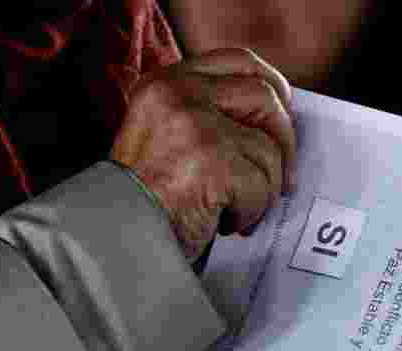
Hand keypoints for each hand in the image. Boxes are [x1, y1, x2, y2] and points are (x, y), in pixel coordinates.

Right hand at [111, 48, 296, 261]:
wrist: (116, 238)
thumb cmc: (146, 199)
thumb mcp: (164, 136)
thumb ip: (206, 115)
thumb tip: (272, 121)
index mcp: (165, 84)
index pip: (238, 60)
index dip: (271, 84)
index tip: (285, 110)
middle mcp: (178, 94)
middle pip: (265, 98)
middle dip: (283, 143)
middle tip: (282, 180)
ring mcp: (196, 125)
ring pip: (268, 150)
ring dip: (263, 191)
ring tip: (234, 211)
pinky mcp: (213, 161)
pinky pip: (261, 186)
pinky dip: (250, 213)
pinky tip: (226, 224)